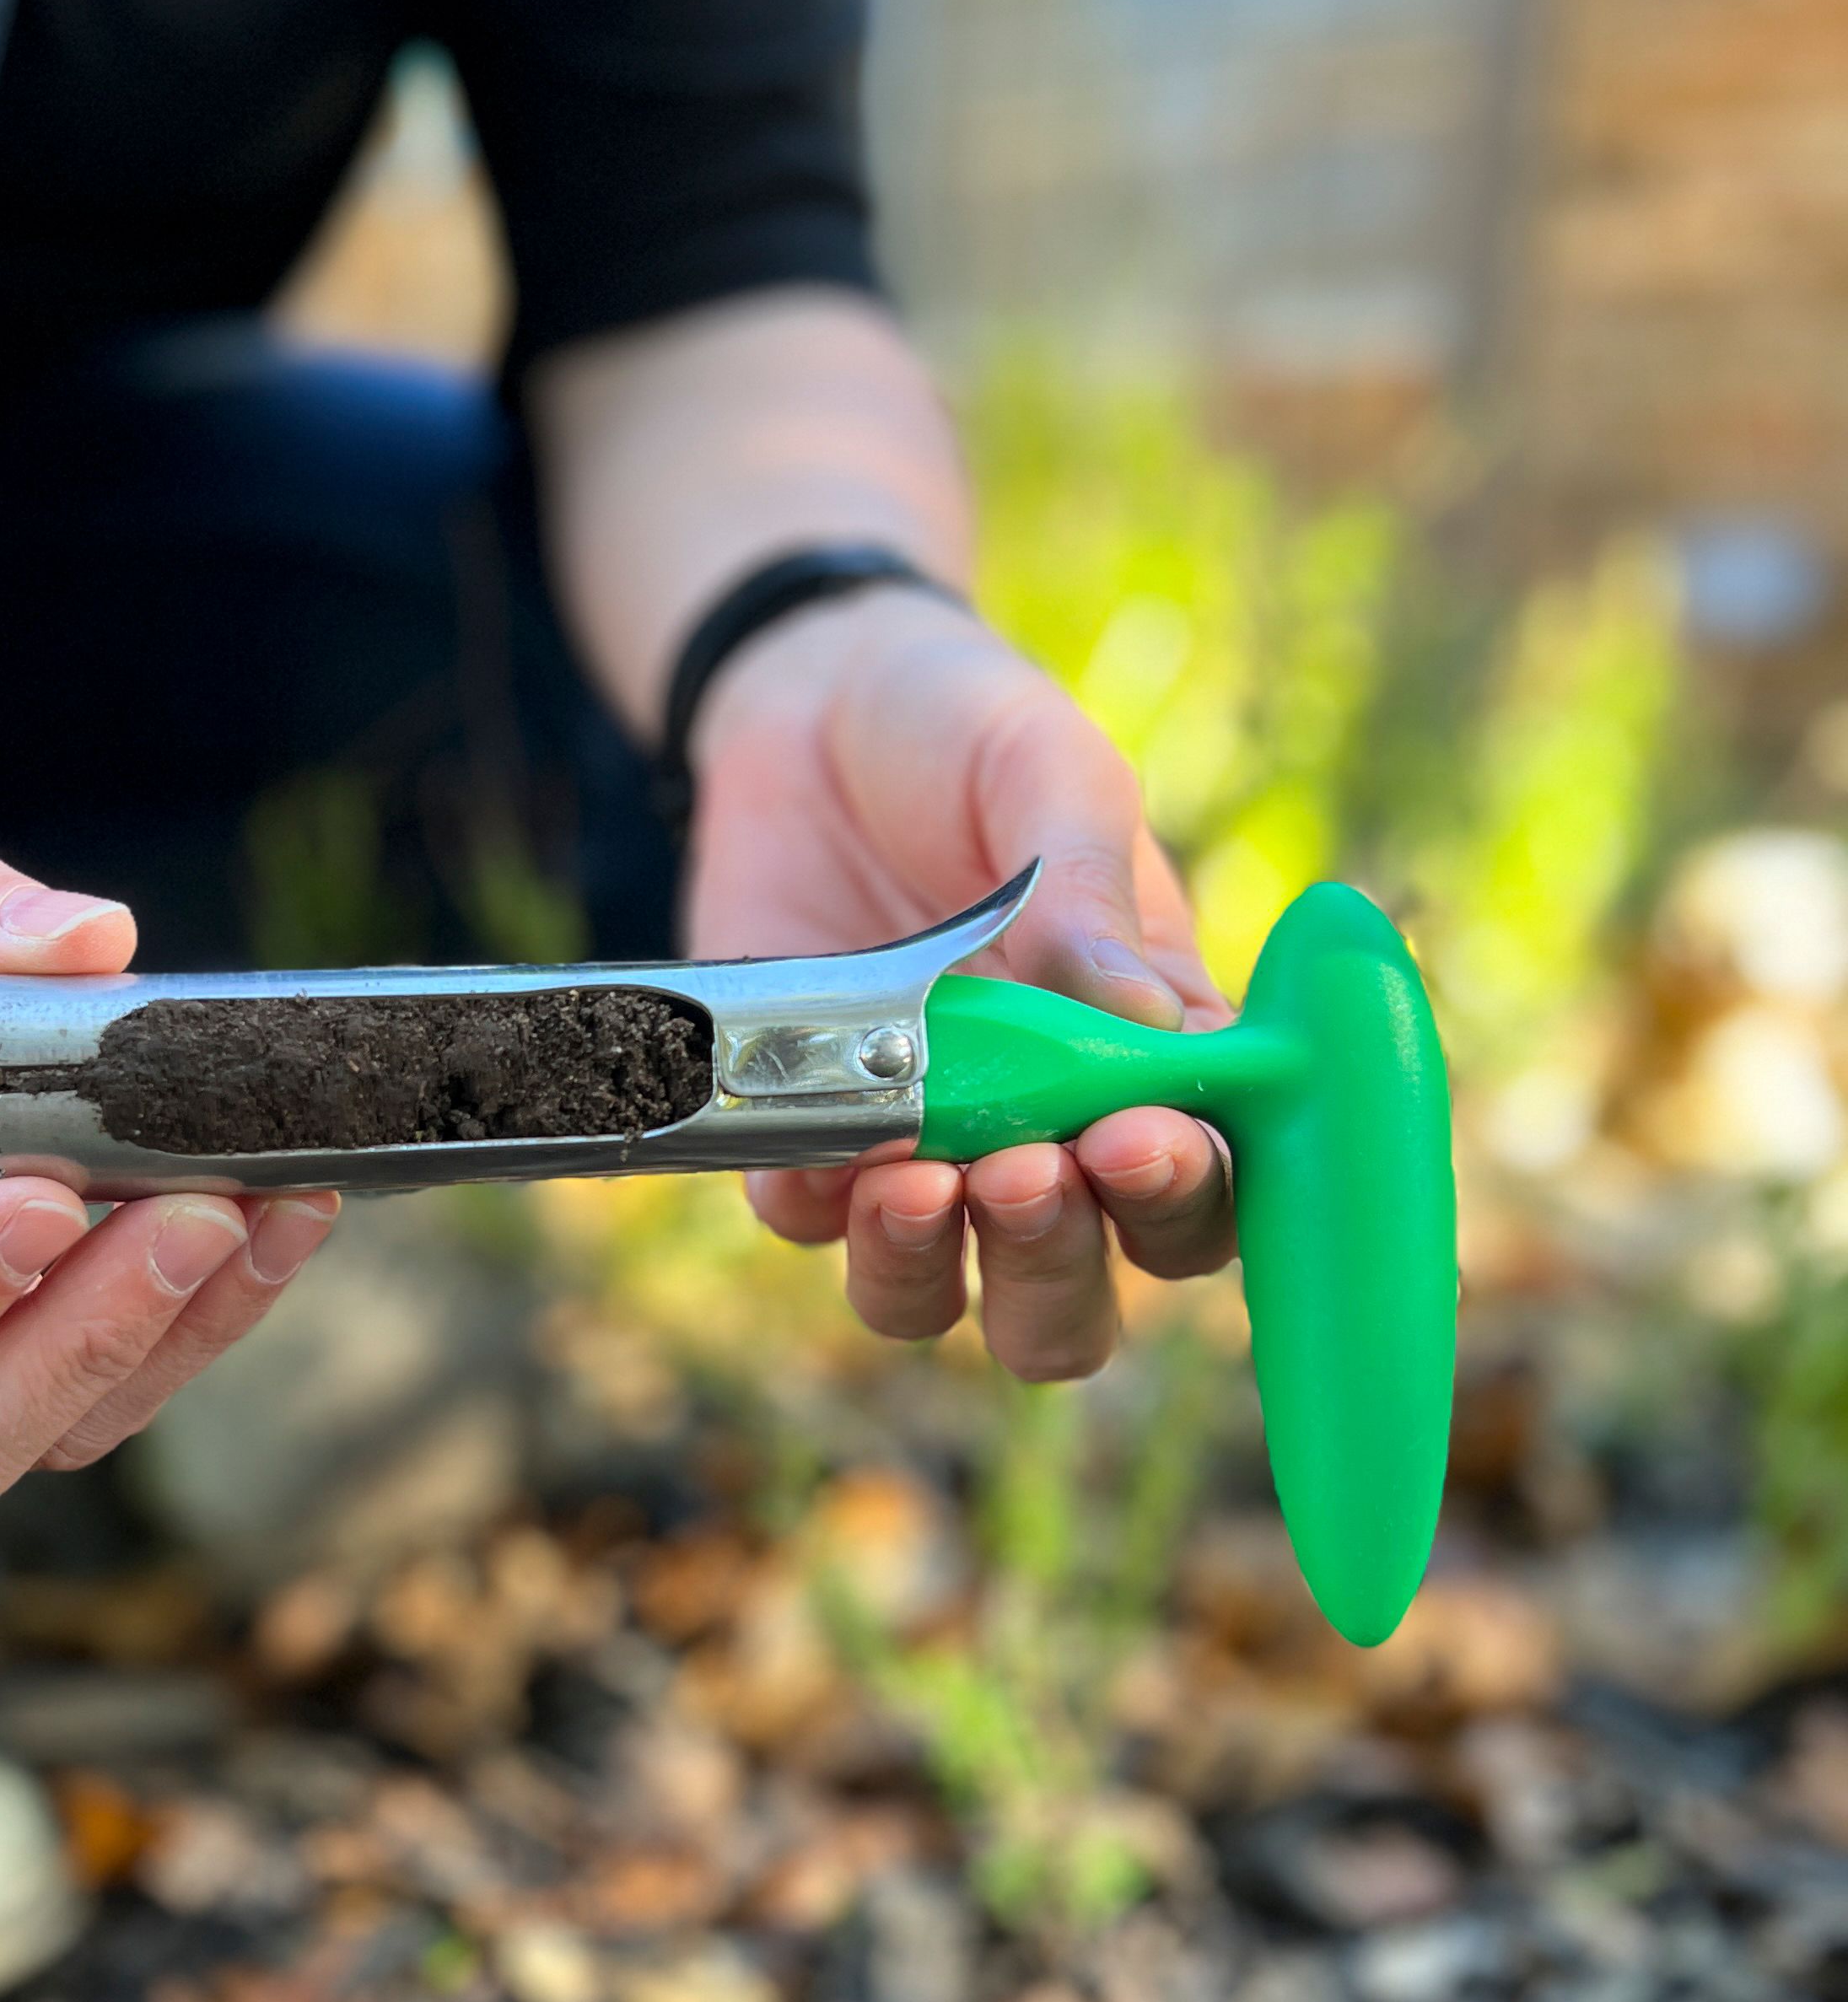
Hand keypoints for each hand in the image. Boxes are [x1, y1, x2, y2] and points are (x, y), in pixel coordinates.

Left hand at [687, 587, 1231, 1378]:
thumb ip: (1093, 895)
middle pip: (1070, 1297)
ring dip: (931, 1271)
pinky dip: (817, 1211)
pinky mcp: (800, 1132)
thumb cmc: (966, 734)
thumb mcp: (1046, 776)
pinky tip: (828, 1149)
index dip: (1183, 1197)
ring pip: (935, 1299)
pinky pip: (805, 1225)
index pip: (1202, 1192)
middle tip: (1024, 1173)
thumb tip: (1147, 1027)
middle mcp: (1040, 1134)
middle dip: (1056, 1267)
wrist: (807, 702)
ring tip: (917, 1183)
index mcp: (1149, 1060)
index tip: (1135, 1140)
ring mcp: (916, 1146)